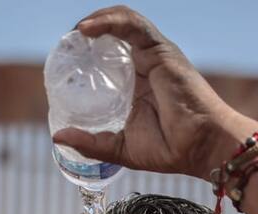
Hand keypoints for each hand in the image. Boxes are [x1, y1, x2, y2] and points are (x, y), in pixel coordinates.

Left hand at [53, 6, 257, 181]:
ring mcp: (154, 54)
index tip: (65, 58)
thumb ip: (91, 142)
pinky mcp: (161, 50)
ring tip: (75, 32)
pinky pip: (132, 24)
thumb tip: (58, 138)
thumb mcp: (120, 147)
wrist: (200, 147)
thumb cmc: (170, 149)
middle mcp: (146, 63)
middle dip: (87, 31)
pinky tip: (86, 29)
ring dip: (96, 19)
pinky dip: (108, 21)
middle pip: (114, 33)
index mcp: (137, 82)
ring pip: (122, 21)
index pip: (110, 54)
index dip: (87, 50)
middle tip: (66, 44)